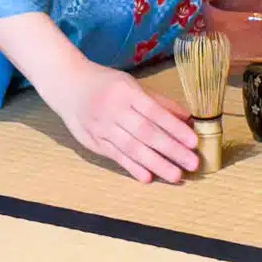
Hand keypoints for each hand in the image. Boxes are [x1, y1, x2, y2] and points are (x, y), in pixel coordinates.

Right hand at [45, 61, 201, 182]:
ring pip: (132, 149)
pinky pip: (116, 157)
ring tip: (176, 175)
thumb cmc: (106, 83)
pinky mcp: (93, 142)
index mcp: (126, 92)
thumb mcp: (132, 85)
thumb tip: (186, 118)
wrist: (67, 85)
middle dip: (171, 150)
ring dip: (156, 164)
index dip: (175, 128)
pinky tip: (148, 178)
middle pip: (146, 133)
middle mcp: (113, 110)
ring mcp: (101, 128)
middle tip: (192, 164)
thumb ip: (159, 102)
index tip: (194, 142)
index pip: (154, 112)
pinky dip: (132, 168)